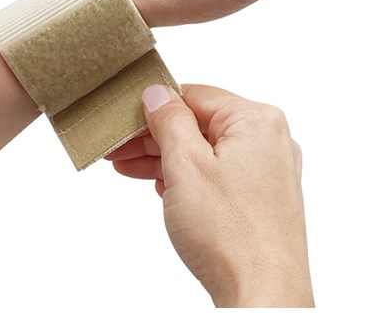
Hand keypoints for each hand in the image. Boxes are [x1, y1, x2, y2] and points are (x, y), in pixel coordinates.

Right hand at [106, 84, 312, 306]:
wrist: (263, 296)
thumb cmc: (232, 234)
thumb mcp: (186, 165)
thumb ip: (169, 121)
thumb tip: (158, 94)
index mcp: (257, 120)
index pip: (196, 96)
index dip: (156, 106)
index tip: (127, 118)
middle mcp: (268, 139)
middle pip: (199, 124)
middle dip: (154, 137)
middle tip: (118, 147)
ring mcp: (267, 170)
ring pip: (206, 151)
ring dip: (165, 158)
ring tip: (128, 166)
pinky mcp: (261, 196)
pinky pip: (218, 174)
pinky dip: (188, 177)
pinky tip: (160, 184)